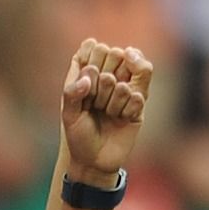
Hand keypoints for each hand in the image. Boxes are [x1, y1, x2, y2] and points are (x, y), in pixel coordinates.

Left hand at [58, 37, 152, 181]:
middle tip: (96, 104)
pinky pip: (138, 96)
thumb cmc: (78, 135)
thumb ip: (72, 92)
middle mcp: (109, 73)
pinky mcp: (139, 102)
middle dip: (104, 82)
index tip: (84, 90)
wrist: (95, 161)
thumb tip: (90, 76)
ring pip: (126, 78)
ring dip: (113, 100)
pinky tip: (120, 119)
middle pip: (117, 55)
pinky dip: (125, 110)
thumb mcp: (68, 115)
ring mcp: (126, 86)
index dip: (91, 68)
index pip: (97, 48)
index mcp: (88, 70)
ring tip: (107, 113)